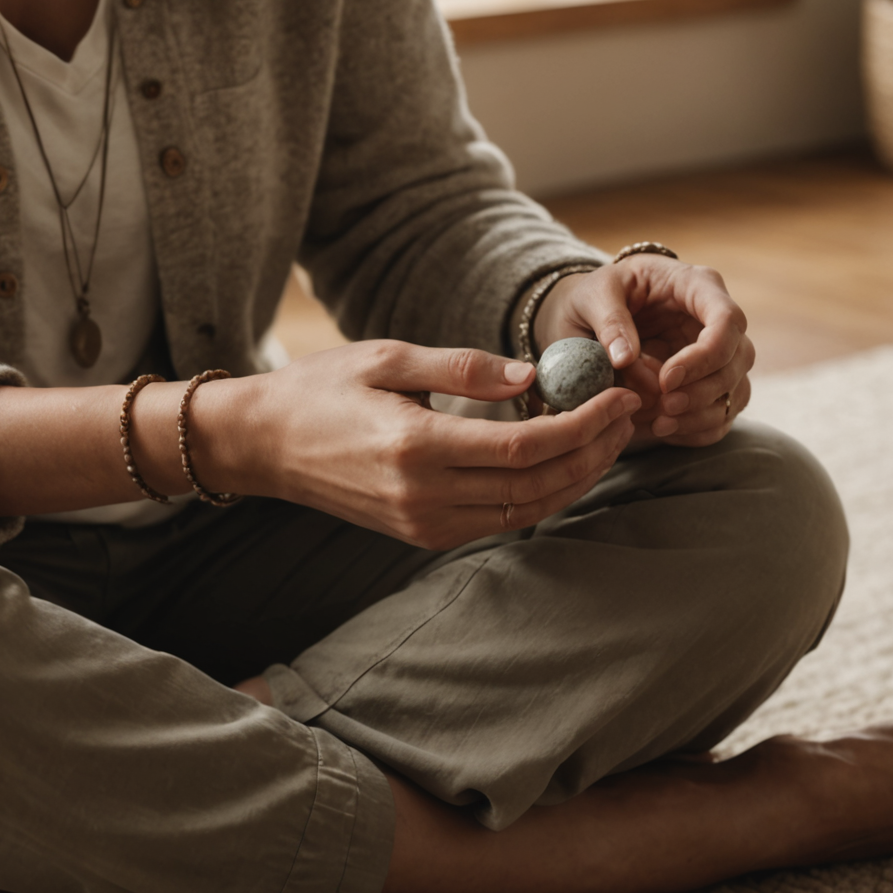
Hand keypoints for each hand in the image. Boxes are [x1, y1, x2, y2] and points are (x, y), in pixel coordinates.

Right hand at [216, 340, 641, 550]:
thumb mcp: (388, 357)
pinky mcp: (422, 534)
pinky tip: (560, 462)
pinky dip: (539, 495)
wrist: (265, 445)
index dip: (582, 425)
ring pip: (524, 510)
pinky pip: (498, 520)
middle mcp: (423, 496)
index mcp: (416, 447)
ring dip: (575, 478)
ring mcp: (423, 523)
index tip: (618, 398)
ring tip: (606, 439)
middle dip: (592, 452)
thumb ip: (462, 366)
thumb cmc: (322, 389)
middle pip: (536, 485)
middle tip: (627, 418)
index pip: (525, 446)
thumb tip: (530, 374)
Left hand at [533, 257, 753, 445]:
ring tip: (659, 423)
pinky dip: (696, 429)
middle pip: (739, 358)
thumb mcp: (593, 296)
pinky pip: (721, 414)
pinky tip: (663, 428)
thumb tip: (625, 358)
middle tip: (662, 406)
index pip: (727, 320)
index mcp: (697, 286)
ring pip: (736, 390)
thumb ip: (609, 321)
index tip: (666, 380)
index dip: (705, 355)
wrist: (592, 315)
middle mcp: (715, 319)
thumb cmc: (599, 295)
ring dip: (702, 414)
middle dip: (703, 390)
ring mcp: (717, 354)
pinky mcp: (708, 383)